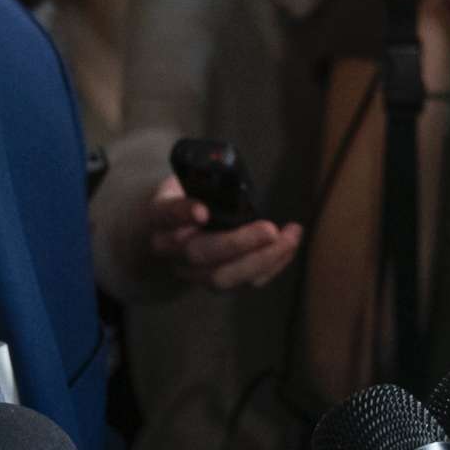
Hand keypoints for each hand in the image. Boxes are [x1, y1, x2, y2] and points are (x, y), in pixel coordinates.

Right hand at [142, 175, 302, 291]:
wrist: (170, 232)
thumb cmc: (184, 198)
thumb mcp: (184, 181)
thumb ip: (199, 178)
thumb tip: (224, 167)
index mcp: (158, 217)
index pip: (166, 215)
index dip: (182, 214)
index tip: (202, 211)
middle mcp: (170, 250)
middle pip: (199, 254)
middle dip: (238, 244)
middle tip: (270, 229)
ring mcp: (192, 271)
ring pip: (222, 277)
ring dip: (262, 259)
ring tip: (290, 237)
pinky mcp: (216, 281)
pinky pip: (244, 282)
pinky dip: (273, 265)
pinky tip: (289, 245)